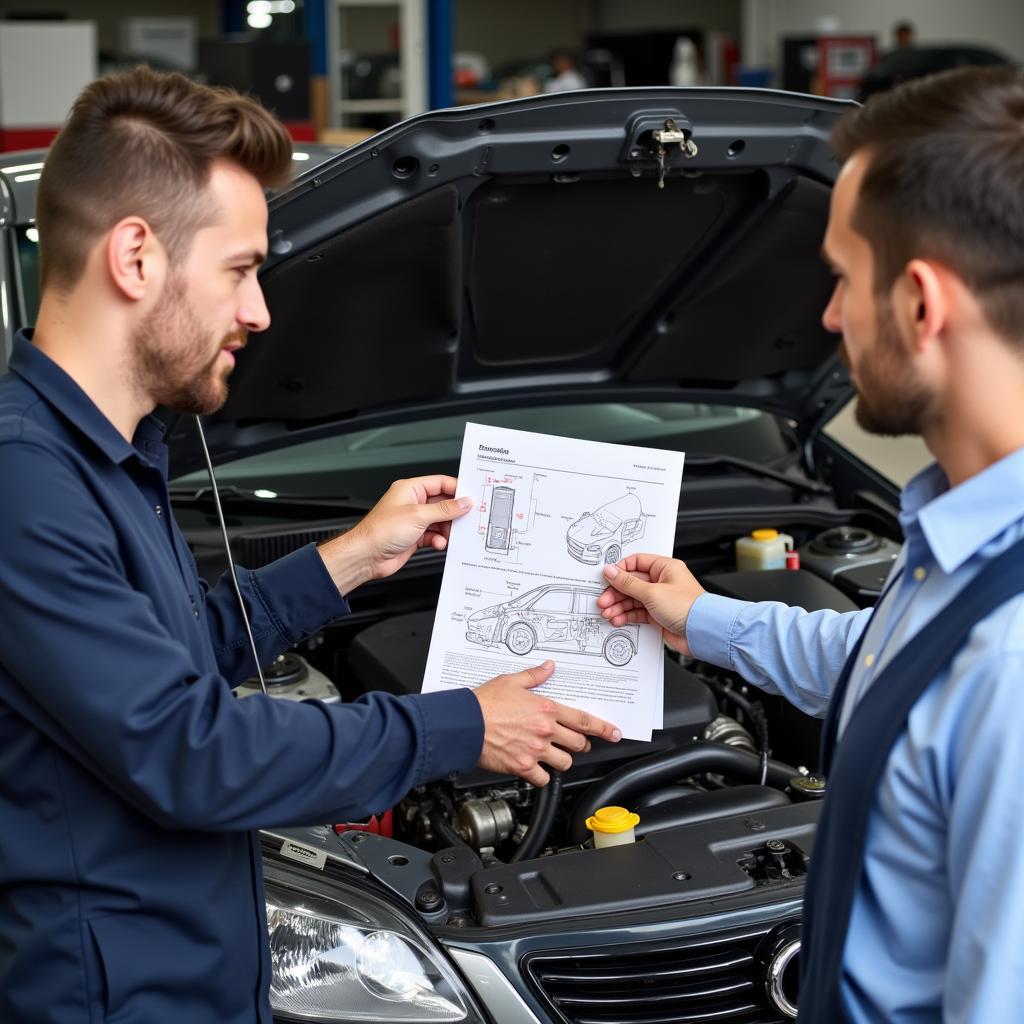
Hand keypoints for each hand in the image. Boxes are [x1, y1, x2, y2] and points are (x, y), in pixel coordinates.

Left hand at [318, 476, 471, 594]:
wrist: (367, 556)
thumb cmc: (381, 531)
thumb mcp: (418, 515)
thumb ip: (444, 509)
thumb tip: (463, 503)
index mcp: (410, 489)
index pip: (440, 483)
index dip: (457, 489)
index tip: (471, 497)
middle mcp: (412, 503)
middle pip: (442, 504)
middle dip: (454, 512)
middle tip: (467, 518)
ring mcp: (414, 520)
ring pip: (440, 521)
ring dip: (447, 529)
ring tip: (451, 534)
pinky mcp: (415, 536)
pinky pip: (434, 535)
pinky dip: (439, 540)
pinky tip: (438, 543)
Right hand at [473, 661, 621, 785]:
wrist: (464, 723)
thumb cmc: (484, 702)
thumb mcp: (511, 681)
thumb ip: (534, 676)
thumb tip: (549, 667)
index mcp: (546, 709)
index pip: (583, 720)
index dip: (603, 728)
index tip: (615, 733)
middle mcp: (544, 730)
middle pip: (577, 743)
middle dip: (580, 744)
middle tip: (575, 744)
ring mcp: (535, 750)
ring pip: (564, 762)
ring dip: (562, 760)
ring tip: (554, 756)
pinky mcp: (522, 767)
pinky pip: (543, 778)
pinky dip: (542, 776)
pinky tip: (537, 770)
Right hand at [597, 554, 703, 655]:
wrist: (702, 632)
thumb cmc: (687, 607)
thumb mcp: (652, 592)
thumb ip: (628, 583)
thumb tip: (610, 571)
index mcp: (665, 568)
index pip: (636, 562)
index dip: (619, 570)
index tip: (607, 578)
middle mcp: (662, 581)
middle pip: (631, 582)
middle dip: (615, 592)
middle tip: (604, 600)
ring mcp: (660, 599)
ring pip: (632, 599)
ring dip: (619, 606)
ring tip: (608, 613)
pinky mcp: (658, 615)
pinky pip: (637, 612)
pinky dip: (626, 615)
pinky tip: (618, 619)